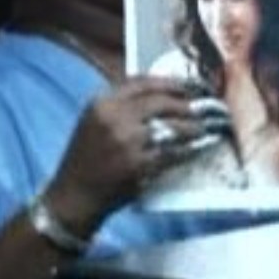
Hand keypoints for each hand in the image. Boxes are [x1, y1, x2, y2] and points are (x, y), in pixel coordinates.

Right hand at [45, 77, 212, 234]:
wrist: (74, 195)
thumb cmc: (86, 159)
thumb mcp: (94, 121)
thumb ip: (122, 105)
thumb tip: (163, 93)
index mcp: (102, 103)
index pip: (143, 82)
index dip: (172, 83)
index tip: (190, 86)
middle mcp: (114, 118)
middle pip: (163, 102)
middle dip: (188, 105)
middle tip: (204, 108)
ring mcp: (127, 142)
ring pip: (174, 127)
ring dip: (194, 127)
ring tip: (204, 128)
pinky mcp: (139, 164)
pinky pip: (174, 153)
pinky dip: (190, 150)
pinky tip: (198, 148)